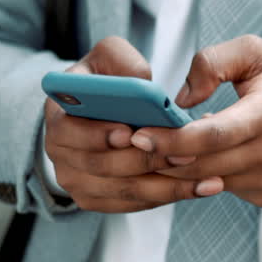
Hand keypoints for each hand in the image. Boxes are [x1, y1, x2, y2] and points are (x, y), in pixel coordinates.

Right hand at [43, 36, 223, 212]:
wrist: (99, 112)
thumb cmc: (106, 81)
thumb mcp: (108, 57)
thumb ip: (121, 61)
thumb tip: (140, 82)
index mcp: (57, 115)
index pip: (68, 131)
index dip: (97, 134)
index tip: (129, 132)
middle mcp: (60, 153)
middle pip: (102, 166)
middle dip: (147, 160)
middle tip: (184, 154)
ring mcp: (77, 181)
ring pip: (124, 190)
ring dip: (167, 186)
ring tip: (204, 178)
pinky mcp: (98, 199)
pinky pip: (134, 203)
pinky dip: (168, 196)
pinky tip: (199, 188)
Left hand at [132, 35, 261, 207]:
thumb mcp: (252, 51)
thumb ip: (210, 63)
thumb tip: (180, 101)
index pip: (212, 136)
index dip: (170, 139)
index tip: (137, 135)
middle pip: (203, 165)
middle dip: (161, 158)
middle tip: (128, 145)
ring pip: (209, 182)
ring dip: (178, 169)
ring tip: (154, 149)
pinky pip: (224, 189)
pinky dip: (202, 176)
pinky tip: (192, 157)